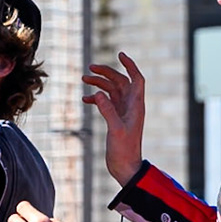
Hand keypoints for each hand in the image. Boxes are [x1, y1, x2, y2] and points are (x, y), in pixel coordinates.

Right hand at [83, 53, 146, 185]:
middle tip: (90, 68)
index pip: (136, 79)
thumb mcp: (115, 130)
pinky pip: (106, 102)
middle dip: (107, 72)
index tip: (120, 54)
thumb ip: (107, 111)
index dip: (130, 65)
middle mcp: (131, 106)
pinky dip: (96, 98)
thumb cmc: (124, 150)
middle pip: (120, 81)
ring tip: (84, 80)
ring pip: (112, 90)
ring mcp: (123, 112)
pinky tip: (85, 99)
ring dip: (99, 84)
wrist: (125, 167)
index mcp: (136, 105)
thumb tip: (97, 93)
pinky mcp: (116, 118)